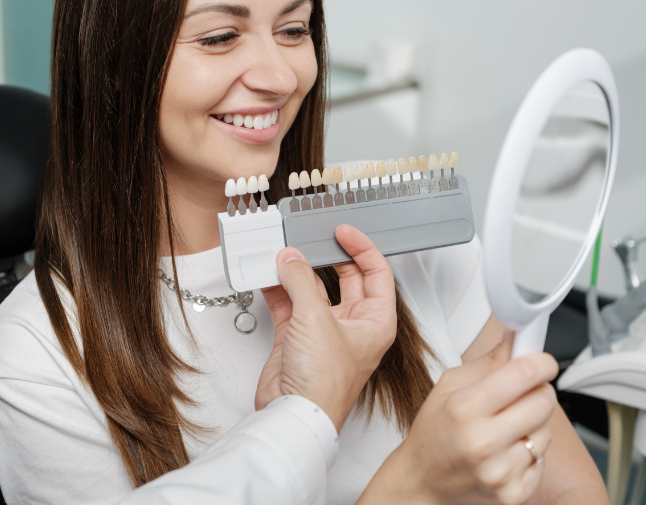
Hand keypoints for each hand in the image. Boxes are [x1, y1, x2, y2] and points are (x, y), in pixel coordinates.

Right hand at [255, 224, 396, 431]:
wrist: (293, 414)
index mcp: (375, 321)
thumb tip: (291, 259)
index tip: (343, 231)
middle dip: (327, 257)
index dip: (362, 248)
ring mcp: (323, 330)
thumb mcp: (316, 319)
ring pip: (313, 289)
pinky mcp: (297, 337)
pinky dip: (278, 288)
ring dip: (297, 271)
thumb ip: (301, 281)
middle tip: (313, 237)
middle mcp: (353, 325)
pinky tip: (269, 274)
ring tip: (284, 253)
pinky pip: (289, 303)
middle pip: (345, 278)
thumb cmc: (323, 384)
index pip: (377, 273)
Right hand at [358, 333, 558, 504]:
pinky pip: (542, 460)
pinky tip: (507, 451)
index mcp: (465, 408)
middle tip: (525, 391)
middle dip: (540, 390)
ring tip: (508, 426)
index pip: (523, 374)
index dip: (542, 362)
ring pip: (545, 432)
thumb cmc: (434, 431)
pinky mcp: (513, 494)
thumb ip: (487, 363)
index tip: (544, 361)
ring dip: (534, 424)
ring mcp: (500, 472)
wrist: (422, 482)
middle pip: (543, 402)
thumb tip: (516, 340)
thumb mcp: (448, 387)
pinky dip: (529, 452)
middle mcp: (484, 441)